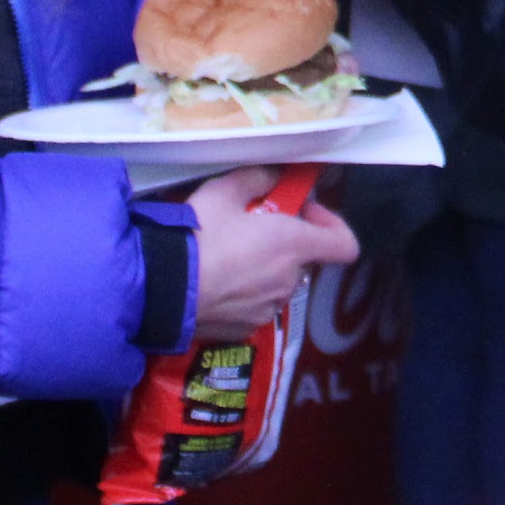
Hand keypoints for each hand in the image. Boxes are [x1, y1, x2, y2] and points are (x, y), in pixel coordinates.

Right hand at [181, 163, 358, 339]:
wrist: (160, 288)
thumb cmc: (196, 236)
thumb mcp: (221, 192)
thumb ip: (255, 179)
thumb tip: (272, 175)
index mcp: (293, 245)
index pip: (345, 245)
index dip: (332, 226)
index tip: (306, 214)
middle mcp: (288, 280)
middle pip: (302, 260)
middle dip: (284, 244)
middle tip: (253, 228)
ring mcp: (268, 308)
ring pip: (277, 284)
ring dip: (262, 269)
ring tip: (227, 256)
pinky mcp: (245, 329)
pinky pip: (253, 306)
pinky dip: (242, 294)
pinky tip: (214, 282)